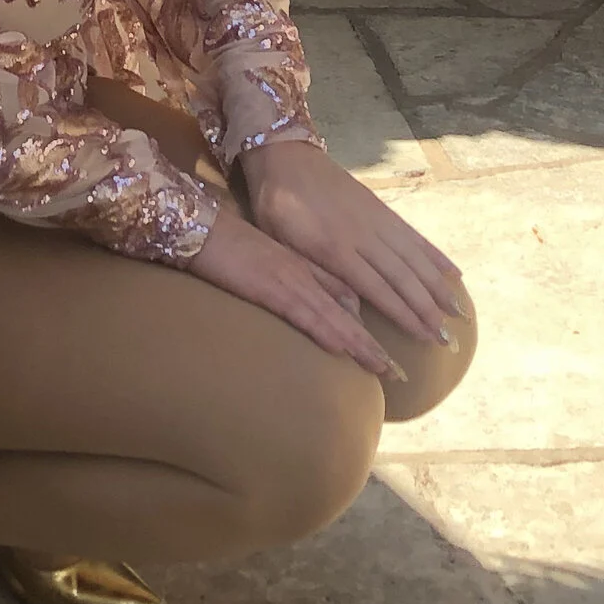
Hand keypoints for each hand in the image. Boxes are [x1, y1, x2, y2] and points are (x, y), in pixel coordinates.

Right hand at [188, 191, 405, 380]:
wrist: (205, 229)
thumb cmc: (235, 246)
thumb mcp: (278, 262)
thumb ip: (311, 279)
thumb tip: (344, 308)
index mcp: (309, 268)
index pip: (350, 301)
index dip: (370, 331)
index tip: (391, 356)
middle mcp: (307, 274)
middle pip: (347, 315)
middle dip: (373, 347)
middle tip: (399, 374)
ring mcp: (290, 280)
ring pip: (332, 317)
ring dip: (358, 345)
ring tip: (382, 369)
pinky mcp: (270, 288)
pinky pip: (302, 312)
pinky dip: (323, 329)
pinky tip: (340, 345)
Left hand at [239, 135, 467, 347]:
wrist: (285, 156)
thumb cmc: (277, 208)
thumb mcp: (283, 245)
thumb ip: (318, 276)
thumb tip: (353, 312)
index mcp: (335, 249)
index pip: (378, 289)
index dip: (405, 315)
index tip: (426, 337)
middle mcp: (363, 235)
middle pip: (403, 276)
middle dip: (428, 308)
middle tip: (449, 335)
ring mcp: (375, 219)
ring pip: (414, 256)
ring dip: (438, 285)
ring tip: (457, 310)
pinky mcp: (380, 207)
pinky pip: (413, 234)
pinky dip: (434, 254)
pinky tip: (451, 270)